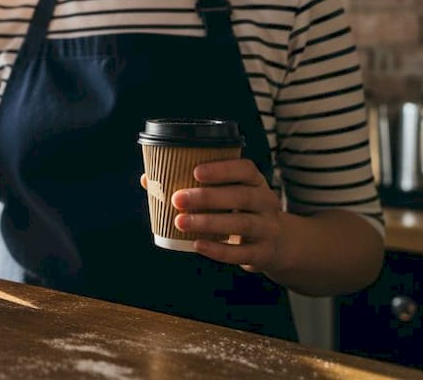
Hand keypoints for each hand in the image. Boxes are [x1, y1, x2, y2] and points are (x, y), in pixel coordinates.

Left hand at [164, 159, 285, 272]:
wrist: (274, 244)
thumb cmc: (237, 211)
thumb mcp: (225, 194)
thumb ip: (190, 185)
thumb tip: (148, 179)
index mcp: (255, 182)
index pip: (246, 170)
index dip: (222, 169)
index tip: (195, 171)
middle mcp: (266, 202)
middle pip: (241, 196)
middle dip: (207, 197)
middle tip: (177, 199)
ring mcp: (268, 229)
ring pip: (241, 224)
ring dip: (208, 222)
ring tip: (179, 222)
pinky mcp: (263, 253)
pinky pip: (241, 252)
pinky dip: (218, 250)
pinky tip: (196, 245)